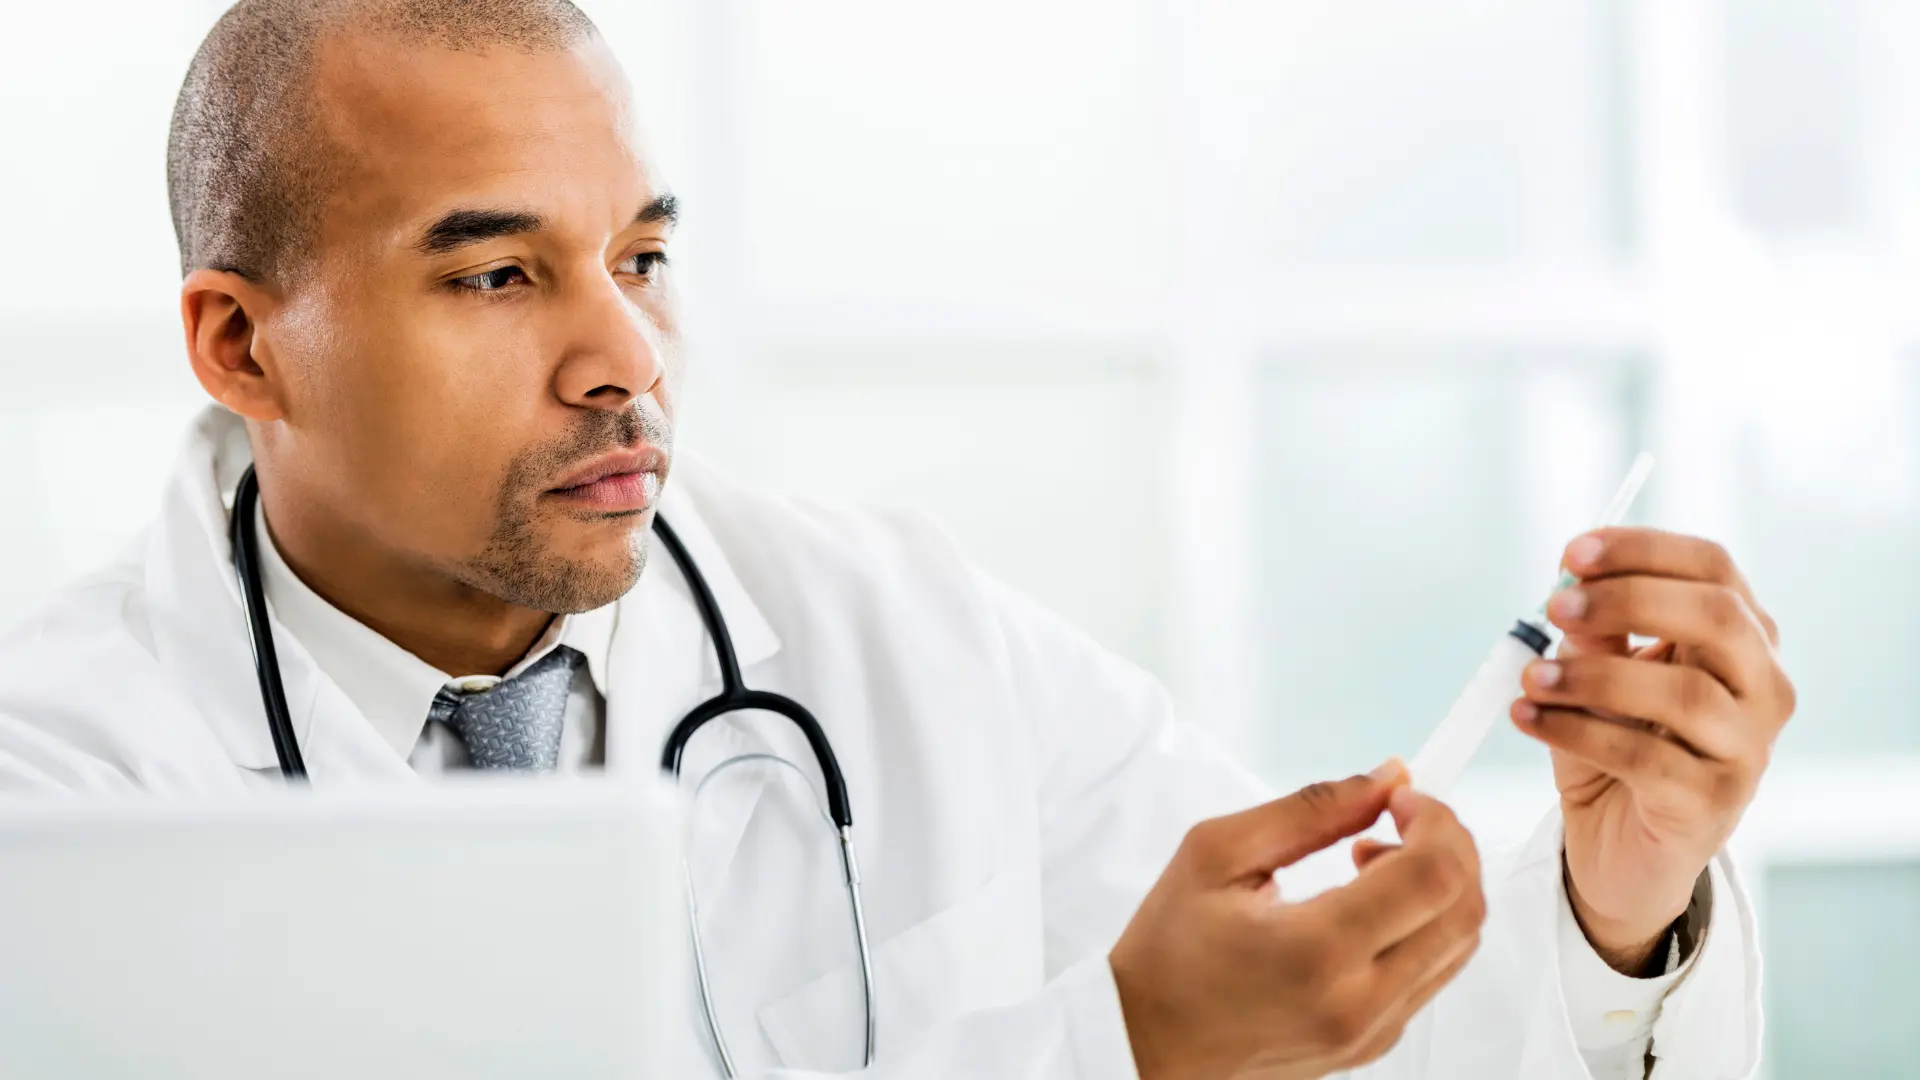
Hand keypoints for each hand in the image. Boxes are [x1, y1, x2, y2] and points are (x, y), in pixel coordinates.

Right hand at [1110, 770, 1484, 1079]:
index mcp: (1316, 950)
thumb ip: (1309, 810)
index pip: (1432, 876)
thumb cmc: (1166, 951)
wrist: (1146, 1046)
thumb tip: (1385, 778)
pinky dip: (1422, 924)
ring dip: (1438, 886)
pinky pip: (1432, 973)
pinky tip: (1364, 905)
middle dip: (1449, 844)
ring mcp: (1371, 1032)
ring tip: (1370, 861)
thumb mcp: (1215, 853)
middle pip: (1464, 909)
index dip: (1434, 819)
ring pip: (1459, 944)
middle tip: (1397, 818)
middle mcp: (1357, 1001)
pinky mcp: (1372, 1044)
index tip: (1400, 797)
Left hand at [1510, 527, 1793, 972]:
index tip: (1571, 555)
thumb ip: (1596, 635)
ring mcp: (1747, 749)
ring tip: (1530, 677)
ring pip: (1682, 693)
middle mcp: (1762, 688)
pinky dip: (1575, 731)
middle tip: (1552, 607)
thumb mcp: (1597, 677)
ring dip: (1592, 676)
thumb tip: (1571, 592)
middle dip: (1628, 600)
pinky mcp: (1713, 803)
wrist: (1623, 848)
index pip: (1713, 568)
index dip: (1642, 551)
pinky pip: (1642, 758)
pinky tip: (1528, 717)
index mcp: (1742, 638)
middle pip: (1716, 617)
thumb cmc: (1616, 744)